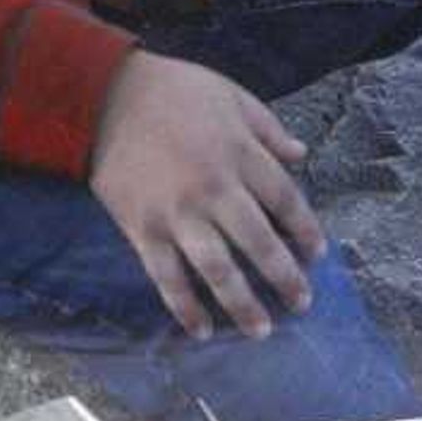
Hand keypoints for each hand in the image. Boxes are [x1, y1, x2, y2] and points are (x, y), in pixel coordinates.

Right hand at [86, 52, 323, 338]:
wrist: (104, 96)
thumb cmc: (173, 90)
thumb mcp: (232, 95)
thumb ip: (268, 128)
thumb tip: (302, 155)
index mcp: (240, 154)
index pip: (286, 200)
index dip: (306, 230)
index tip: (318, 254)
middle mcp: (215, 189)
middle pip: (259, 243)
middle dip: (285, 278)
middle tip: (302, 303)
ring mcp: (177, 214)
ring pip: (217, 270)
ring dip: (242, 305)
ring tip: (261, 330)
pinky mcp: (143, 230)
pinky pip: (167, 277)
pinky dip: (185, 307)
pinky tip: (201, 330)